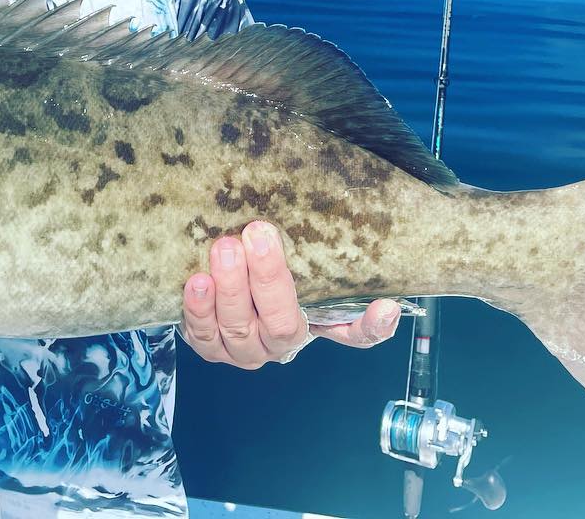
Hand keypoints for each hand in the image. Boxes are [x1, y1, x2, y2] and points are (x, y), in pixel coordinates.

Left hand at [179, 220, 401, 367]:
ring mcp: (240, 350)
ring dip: (229, 288)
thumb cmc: (268, 285)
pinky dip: (198, 309)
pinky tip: (197, 282)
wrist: (226, 299)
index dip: (370, 325)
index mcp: (312, 328)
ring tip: (224, 250)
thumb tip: (388, 299)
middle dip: (268, 277)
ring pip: (237, 328)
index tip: (385, 306)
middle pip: (280, 323)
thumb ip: (333, 274)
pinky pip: (201, 334)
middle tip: (257, 233)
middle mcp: (277, 346)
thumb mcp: (301, 275)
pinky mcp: (206, 345)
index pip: (352, 334)